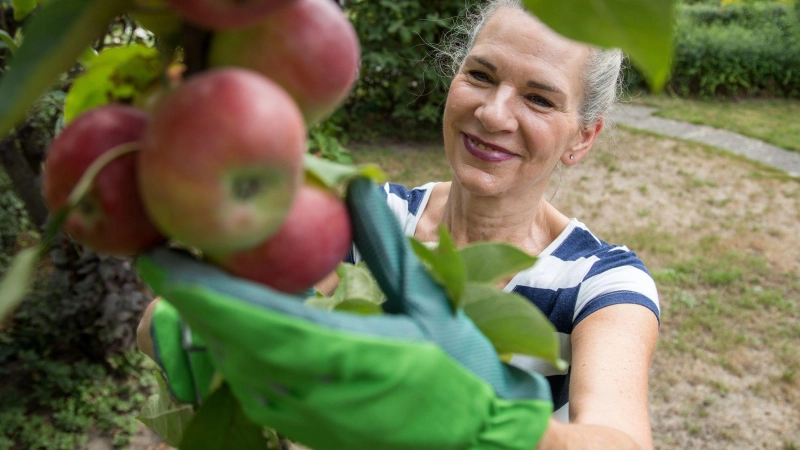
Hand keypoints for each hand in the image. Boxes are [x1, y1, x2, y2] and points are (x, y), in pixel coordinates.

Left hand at [137, 177, 552, 449]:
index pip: (253, 318)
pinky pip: (248, 381)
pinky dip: (231, 345)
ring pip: (232, 362)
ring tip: (191, 275)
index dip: (200, 290)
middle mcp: (309, 390)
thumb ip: (385, 244)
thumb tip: (356, 184)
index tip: (159, 256)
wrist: (471, 441)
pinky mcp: (299, 426)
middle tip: (166, 248)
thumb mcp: (428, 301)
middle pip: (227, 339)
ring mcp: (300, 414)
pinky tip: (231, 319)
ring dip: (208, 320)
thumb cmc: (460, 370)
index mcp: (344, 354)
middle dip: (192, 295)